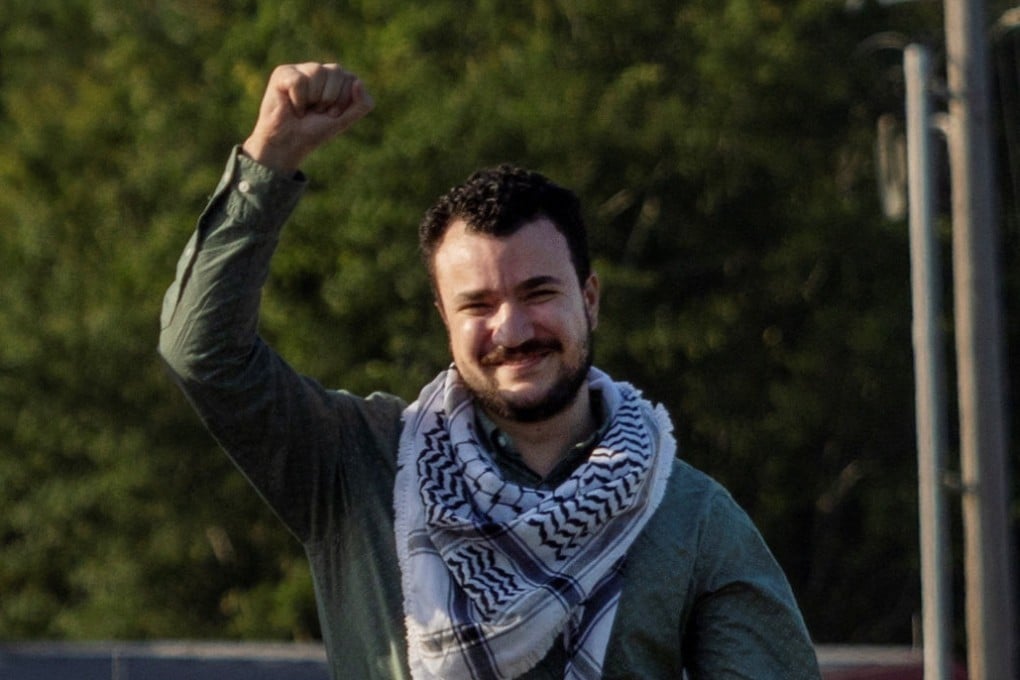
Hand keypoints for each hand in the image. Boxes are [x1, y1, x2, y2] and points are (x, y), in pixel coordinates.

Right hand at [242, 62, 374, 174]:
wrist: (289, 143)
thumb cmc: (315, 131)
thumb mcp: (345, 120)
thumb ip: (362, 104)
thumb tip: (358, 82)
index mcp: (338, 80)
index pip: (351, 79)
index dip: (343, 101)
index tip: (331, 115)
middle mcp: (321, 71)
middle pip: (336, 72)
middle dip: (329, 98)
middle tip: (317, 111)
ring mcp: (302, 70)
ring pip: (317, 71)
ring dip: (313, 98)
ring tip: (304, 108)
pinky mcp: (283, 72)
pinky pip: (299, 81)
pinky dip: (298, 100)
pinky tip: (292, 106)